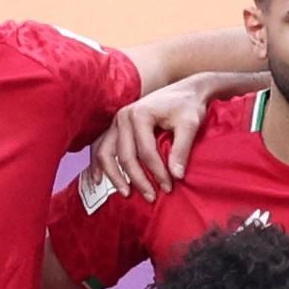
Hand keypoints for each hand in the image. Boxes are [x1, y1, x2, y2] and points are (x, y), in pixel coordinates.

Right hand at [90, 76, 215, 200]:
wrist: (185, 91)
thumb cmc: (188, 106)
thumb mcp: (190, 124)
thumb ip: (182, 149)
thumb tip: (177, 176)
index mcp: (139, 114)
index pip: (146, 152)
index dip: (157, 172)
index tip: (169, 188)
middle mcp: (122, 117)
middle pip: (124, 155)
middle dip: (138, 179)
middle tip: (151, 197)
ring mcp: (116, 122)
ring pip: (106, 153)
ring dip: (114, 175)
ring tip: (127, 194)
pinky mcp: (116, 127)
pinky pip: (101, 148)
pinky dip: (100, 165)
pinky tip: (99, 181)